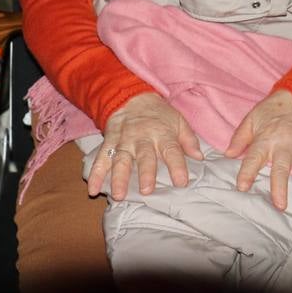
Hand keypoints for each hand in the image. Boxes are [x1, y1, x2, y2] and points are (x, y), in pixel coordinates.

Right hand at [87, 92, 202, 200]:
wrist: (131, 97)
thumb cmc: (159, 114)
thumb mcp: (178, 121)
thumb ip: (189, 139)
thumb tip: (199, 157)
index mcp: (162, 133)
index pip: (172, 150)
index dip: (177, 166)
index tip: (181, 182)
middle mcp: (142, 138)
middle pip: (144, 156)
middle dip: (145, 173)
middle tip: (146, 191)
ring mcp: (123, 141)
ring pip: (120, 160)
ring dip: (118, 178)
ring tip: (118, 195)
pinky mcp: (109, 142)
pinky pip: (101, 159)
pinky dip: (96, 174)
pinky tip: (92, 189)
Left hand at [225, 90, 291, 213]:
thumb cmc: (273, 110)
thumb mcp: (252, 118)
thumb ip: (240, 137)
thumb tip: (227, 154)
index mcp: (266, 138)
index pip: (254, 157)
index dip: (247, 172)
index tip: (242, 187)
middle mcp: (286, 144)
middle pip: (283, 168)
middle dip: (281, 187)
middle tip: (280, 206)